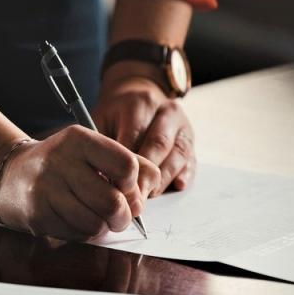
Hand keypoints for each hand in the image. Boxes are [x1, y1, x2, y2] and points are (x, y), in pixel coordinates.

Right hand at [0, 126, 160, 239]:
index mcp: (80, 139)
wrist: (11, 174)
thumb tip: (144, 198)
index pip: (126, 165)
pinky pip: (76, 235)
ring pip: (95, 223)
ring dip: (103, 227)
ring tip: (96, 217)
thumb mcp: (94, 151)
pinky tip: (75, 220)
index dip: (133, 185)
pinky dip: (84, 233)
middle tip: (120, 216)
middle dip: (123, 216)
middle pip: (113, 202)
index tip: (127, 189)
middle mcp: (60, 161)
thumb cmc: (63, 164)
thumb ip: (131, 165)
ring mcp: (46, 189)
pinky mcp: (37, 214)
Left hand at [93, 75, 195, 194]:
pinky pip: (191, 160)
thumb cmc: (116, 115)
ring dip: (164, 179)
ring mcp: (183, 126)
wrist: (138, 97)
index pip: (135, 136)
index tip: (116, 185)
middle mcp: (167, 112)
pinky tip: (176, 186)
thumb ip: (103, 145)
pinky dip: (185, 175)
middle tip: (134, 197)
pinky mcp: (191, 141)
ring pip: (178, 155)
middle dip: (146, 174)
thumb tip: (103, 178)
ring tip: (149, 196)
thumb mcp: (102, 120)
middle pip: (159, 145)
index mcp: (141, 103)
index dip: (126, 164)